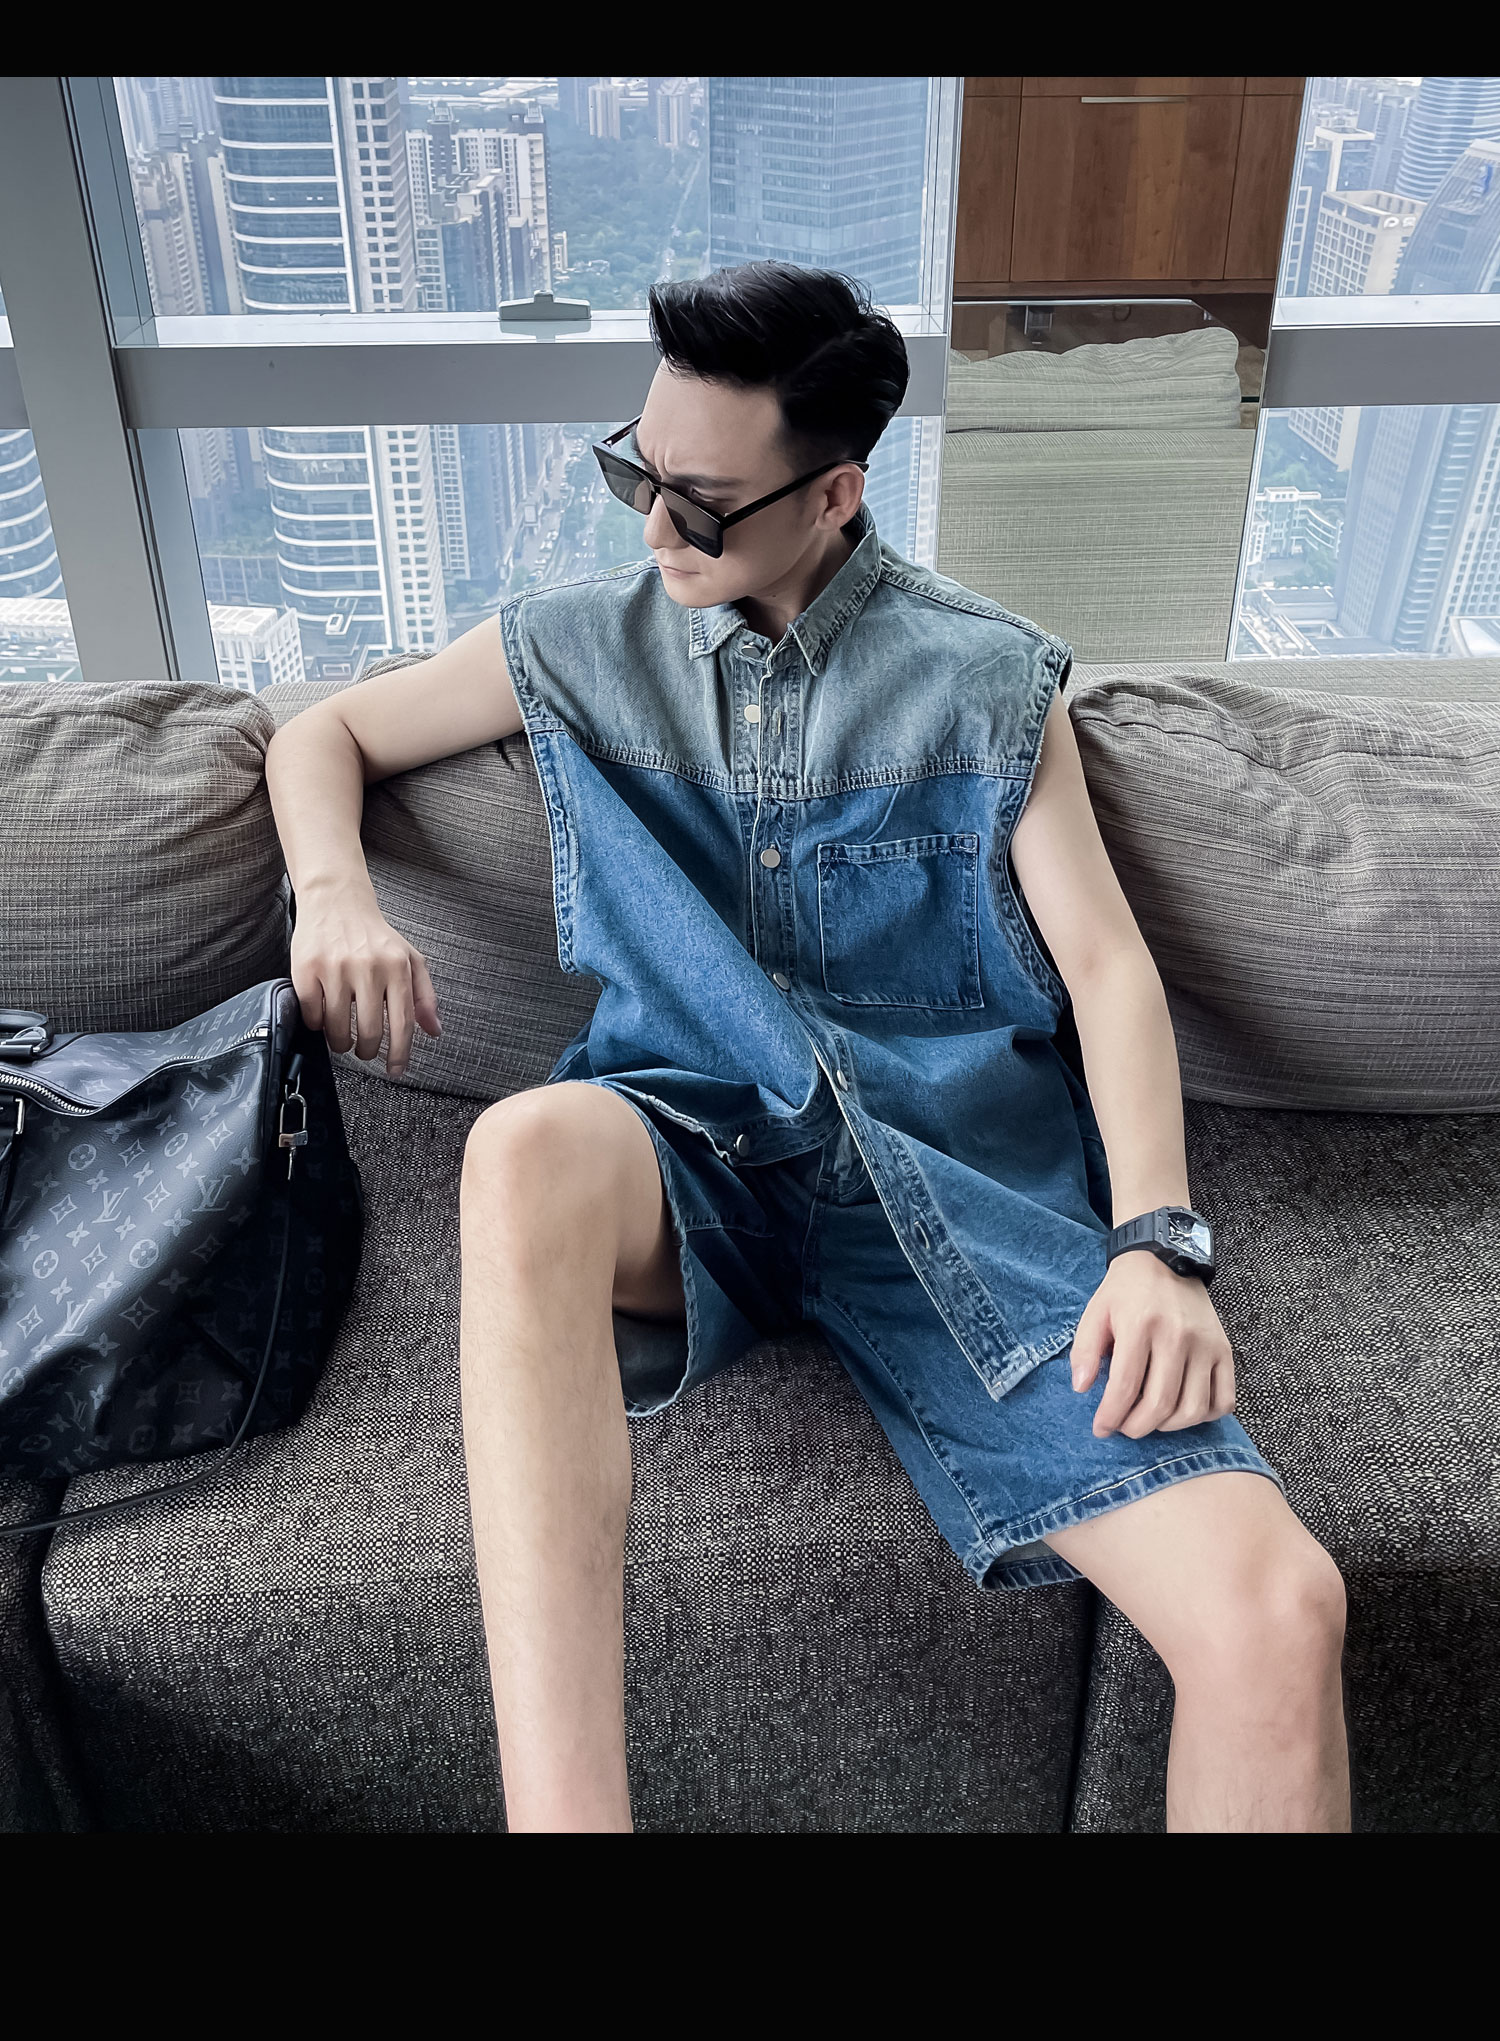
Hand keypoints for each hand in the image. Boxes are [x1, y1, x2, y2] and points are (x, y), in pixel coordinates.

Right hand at [289, 880, 440, 1078]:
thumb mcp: (410, 959)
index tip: (395, 1071)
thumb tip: (434, 1032)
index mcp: (398, 967)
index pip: (402, 1023)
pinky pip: (311, 1015)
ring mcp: (336, 968)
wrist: (336, 901)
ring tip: (342, 1037)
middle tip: (363, 1049)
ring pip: (337, 1029)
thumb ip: (424, 996)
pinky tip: (323, 1015)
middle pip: (369, 1032)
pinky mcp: (307, 968)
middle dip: (366, 1050)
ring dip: (340, 1042)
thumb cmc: (375, 936)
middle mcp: (368, 968)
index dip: (399, 1054)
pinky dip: (317, 1024)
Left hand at [1069, 1249, 1234, 1440]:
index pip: (1126, 1386)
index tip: (1101, 1429)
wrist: (1165, 1260)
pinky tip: (1183, 1410)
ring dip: (1169, 1427)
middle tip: (1124, 1428)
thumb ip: (1084, 1350)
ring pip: (1193, 1409)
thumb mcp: (1095, 1312)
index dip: (1111, 1416)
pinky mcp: (1224, 1350)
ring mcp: (1205, 1345)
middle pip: (1160, 1403)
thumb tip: (1081, 1388)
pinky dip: (1205, 1416)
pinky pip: (1224, 1400)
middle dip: (1137, 1427)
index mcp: (1140, 1325)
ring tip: (1151, 1420)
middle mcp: (1177, 1336)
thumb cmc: (1125, 1291)